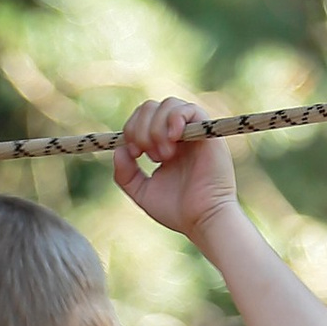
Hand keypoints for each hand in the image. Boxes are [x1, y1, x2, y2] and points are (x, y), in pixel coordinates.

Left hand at [113, 94, 239, 244]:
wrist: (203, 220)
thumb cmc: (178, 210)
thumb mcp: (143, 192)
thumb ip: (126, 174)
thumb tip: (118, 149)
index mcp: (165, 144)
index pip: (143, 118)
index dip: (132, 129)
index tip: (134, 153)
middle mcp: (179, 134)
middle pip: (151, 107)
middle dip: (141, 128)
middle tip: (148, 155)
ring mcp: (194, 131)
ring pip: (168, 105)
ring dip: (156, 128)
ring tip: (164, 155)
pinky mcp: (208, 132)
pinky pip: (190, 109)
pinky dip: (175, 119)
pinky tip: (172, 140)